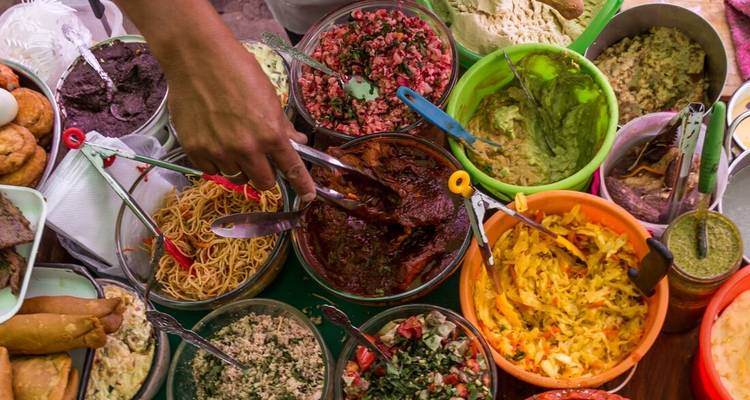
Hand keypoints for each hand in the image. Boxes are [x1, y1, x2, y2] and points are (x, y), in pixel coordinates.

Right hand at [167, 40, 315, 200]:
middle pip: (263, 182)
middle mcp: (247, 148)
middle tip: (262, 160)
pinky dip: (217, 163)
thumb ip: (283, 125)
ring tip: (234, 145)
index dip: (303, 185)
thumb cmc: (238, 71)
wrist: (197, 57)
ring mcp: (219, 152)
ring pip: (237, 178)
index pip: (292, 169)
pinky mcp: (196, 151)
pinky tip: (216, 142)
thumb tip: (297, 142)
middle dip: (266, 174)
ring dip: (241, 168)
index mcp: (270, 134)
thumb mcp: (270, 96)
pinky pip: (212, 171)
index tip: (308, 197)